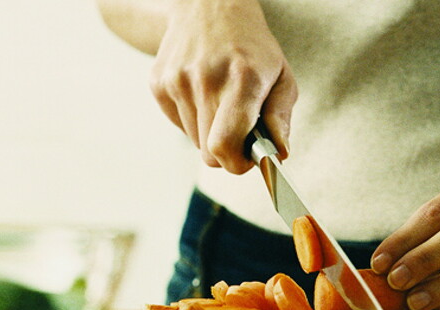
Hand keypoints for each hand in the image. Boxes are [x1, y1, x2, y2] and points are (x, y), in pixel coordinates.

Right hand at [150, 0, 297, 173]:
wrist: (208, 7)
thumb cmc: (252, 48)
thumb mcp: (281, 77)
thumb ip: (280, 119)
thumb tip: (278, 154)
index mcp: (242, 80)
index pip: (224, 146)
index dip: (236, 163)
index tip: (246, 159)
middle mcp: (205, 80)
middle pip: (209, 153)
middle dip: (227, 151)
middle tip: (239, 131)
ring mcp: (177, 81)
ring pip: (195, 141)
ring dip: (210, 133)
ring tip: (220, 103)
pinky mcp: (159, 84)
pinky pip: (180, 125)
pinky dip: (193, 120)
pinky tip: (202, 94)